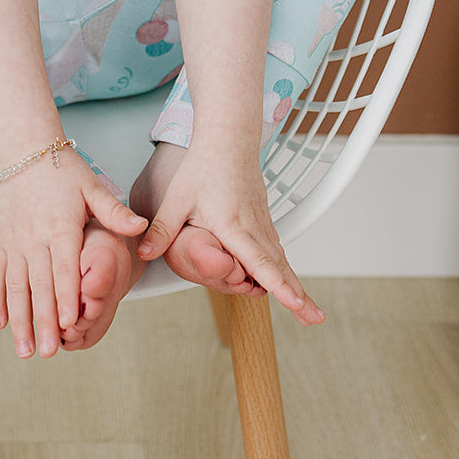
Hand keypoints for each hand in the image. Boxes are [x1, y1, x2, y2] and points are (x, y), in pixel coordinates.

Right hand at [0, 148, 146, 357]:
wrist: (23, 149)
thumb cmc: (62, 170)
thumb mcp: (92, 187)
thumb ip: (114, 211)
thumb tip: (141, 226)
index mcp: (61, 227)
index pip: (64, 269)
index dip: (65, 297)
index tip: (67, 324)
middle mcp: (34, 238)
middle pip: (38, 286)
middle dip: (43, 322)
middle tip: (47, 353)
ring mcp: (13, 241)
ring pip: (15, 286)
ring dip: (19, 319)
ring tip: (24, 349)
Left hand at [136, 140, 323, 324]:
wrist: (227, 139)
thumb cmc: (202, 167)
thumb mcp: (177, 199)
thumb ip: (162, 229)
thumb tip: (143, 255)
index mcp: (232, 223)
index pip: (259, 260)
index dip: (277, 283)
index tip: (296, 302)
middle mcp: (253, 225)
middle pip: (278, 265)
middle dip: (298, 294)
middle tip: (316, 319)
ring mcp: (262, 222)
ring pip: (280, 258)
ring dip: (294, 284)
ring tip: (309, 310)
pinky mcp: (264, 219)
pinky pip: (276, 248)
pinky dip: (284, 268)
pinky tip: (289, 282)